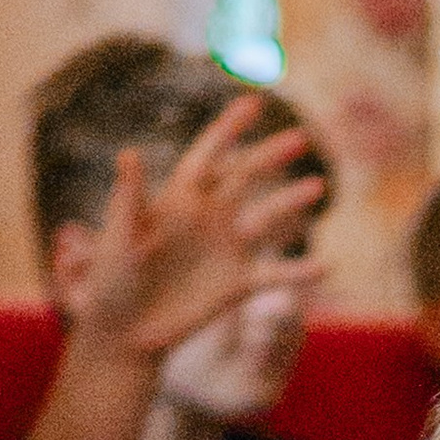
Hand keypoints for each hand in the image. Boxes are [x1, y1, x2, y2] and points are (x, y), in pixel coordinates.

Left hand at [73, 100, 331, 359]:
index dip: (228, 129)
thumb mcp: (118, 238)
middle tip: (300, 137)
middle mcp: (208, 217)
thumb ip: (129, 198)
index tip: (252, 104)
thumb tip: (128, 152)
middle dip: (270, 156)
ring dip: (291, 202)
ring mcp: (227, 249)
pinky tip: (327, 265)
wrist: (125, 335)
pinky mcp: (238, 284)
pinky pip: (276, 273)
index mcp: (178, 199)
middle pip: (245, 177)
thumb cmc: (111, 283)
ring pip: (267, 217)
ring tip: (318, 187)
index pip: (208, 156)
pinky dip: (300, 271)